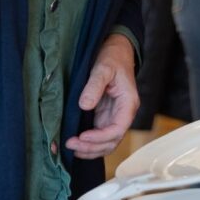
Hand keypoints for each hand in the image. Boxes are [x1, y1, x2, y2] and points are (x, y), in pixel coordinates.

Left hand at [65, 34, 139, 159]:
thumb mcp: (103, 67)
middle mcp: (123, 114)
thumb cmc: (113, 57)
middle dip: (92, 147)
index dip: (100, 137)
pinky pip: (98, 136)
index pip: (117, 129)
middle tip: (70, 144)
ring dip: (90, 149)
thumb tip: (84, 105)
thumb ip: (95, 86)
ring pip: (106, 143)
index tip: (82, 136)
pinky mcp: (104, 115)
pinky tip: (75, 143)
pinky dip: (88, 143)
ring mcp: (114, 116)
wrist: (116, 50)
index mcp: (128, 104)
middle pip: (112, 141)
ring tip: (70, 146)